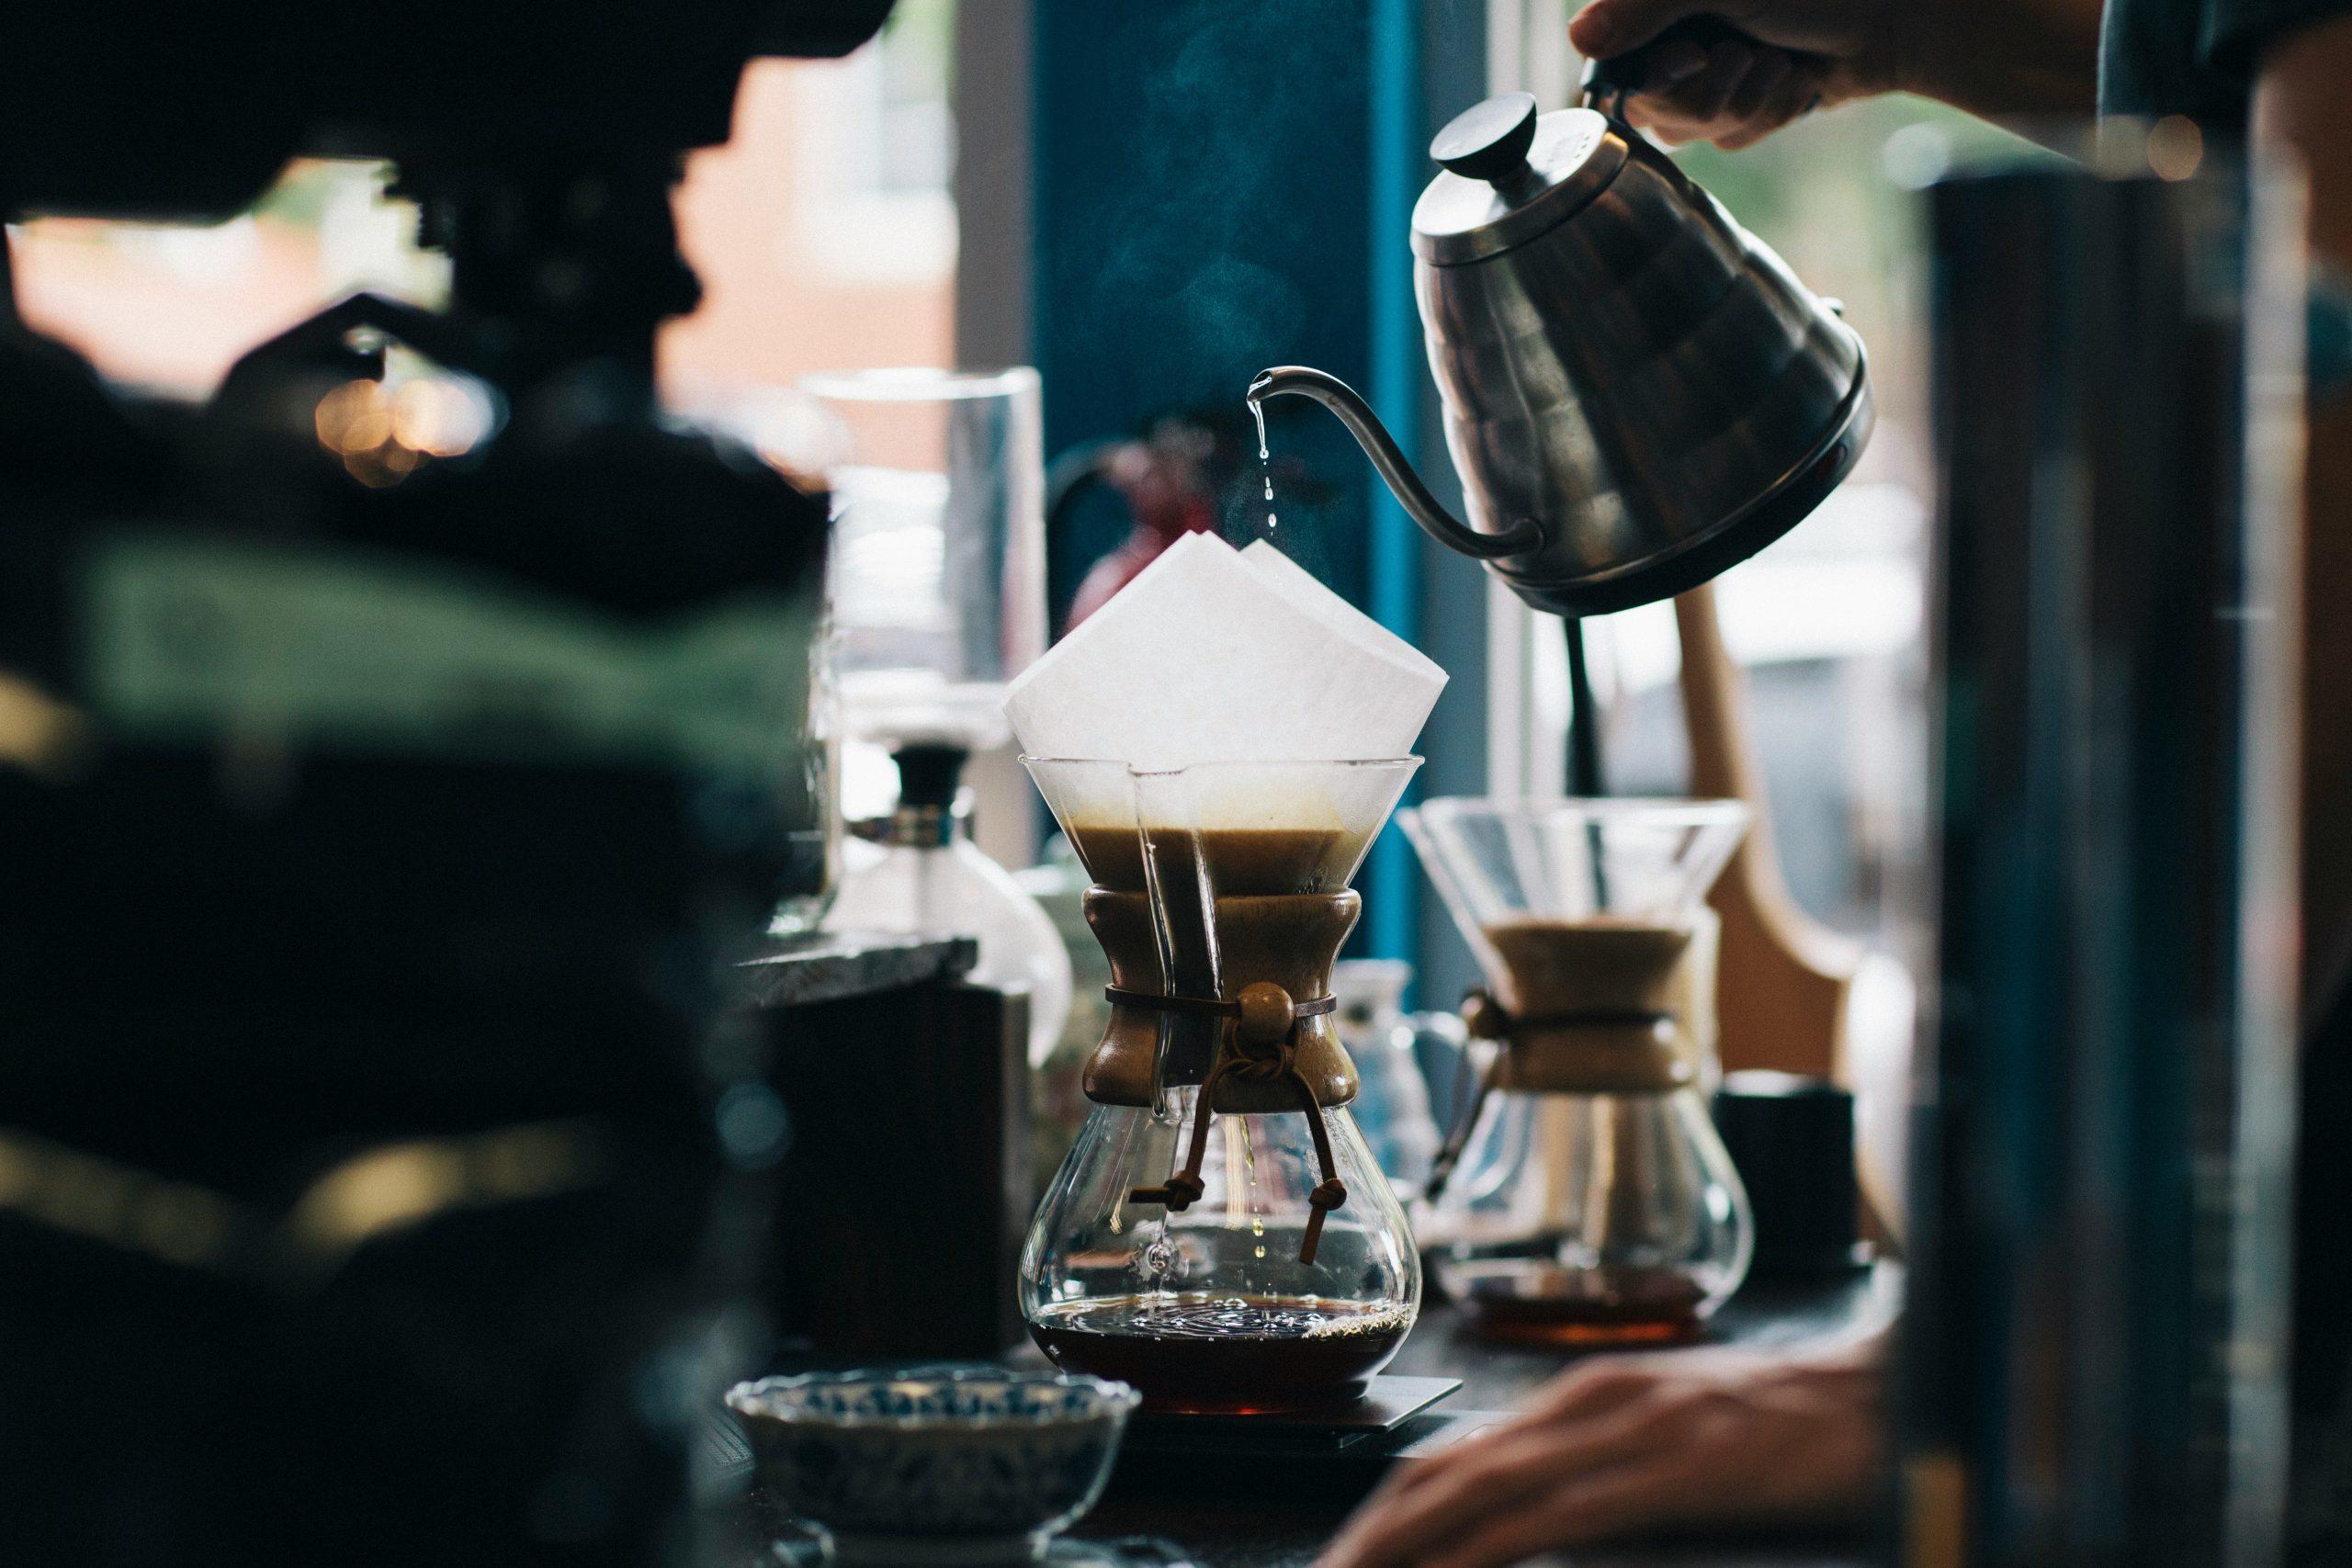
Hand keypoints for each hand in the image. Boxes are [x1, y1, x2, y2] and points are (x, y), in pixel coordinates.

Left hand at [1317, 1333, 1884, 1567]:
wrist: (1887, 1389)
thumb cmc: (1784, 1427)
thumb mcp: (1667, 1439)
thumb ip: (1594, 1469)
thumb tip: (1522, 1517)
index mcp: (1579, 1397)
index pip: (1449, 1457)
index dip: (1383, 1512)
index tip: (1340, 1559)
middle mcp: (1584, 1401)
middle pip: (1441, 1473)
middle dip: (1369, 1535)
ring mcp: (1625, 1431)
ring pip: (1479, 1492)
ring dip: (1404, 1545)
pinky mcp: (1670, 1468)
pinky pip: (1555, 1515)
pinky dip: (1486, 1548)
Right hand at [1568, 0, 1901, 148]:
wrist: (1895, 18)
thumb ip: (1645, 7)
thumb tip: (1578, 37)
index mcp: (1660, 7)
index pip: (1613, 67)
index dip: (1653, 78)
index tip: (1694, 57)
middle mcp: (1675, 39)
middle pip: (1652, 111)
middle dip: (1710, 94)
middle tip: (1748, 54)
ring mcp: (1709, 76)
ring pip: (1693, 133)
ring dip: (1747, 103)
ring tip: (1780, 64)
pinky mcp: (1742, 104)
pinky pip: (1731, 139)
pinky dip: (1770, 114)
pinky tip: (1794, 81)